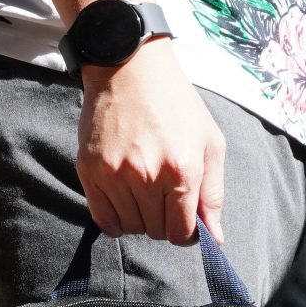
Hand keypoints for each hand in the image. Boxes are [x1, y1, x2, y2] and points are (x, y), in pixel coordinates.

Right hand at [76, 39, 225, 245]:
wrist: (130, 67)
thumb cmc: (176, 105)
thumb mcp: (209, 144)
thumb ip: (213, 195)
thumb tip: (214, 239)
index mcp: (182, 170)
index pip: (181, 233)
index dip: (186, 233)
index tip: (184, 220)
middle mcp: (147, 175)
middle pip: (156, 232)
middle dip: (164, 222)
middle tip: (164, 198)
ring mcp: (115, 174)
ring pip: (130, 227)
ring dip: (140, 218)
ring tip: (144, 191)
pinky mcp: (90, 171)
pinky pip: (104, 219)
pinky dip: (115, 220)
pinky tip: (123, 202)